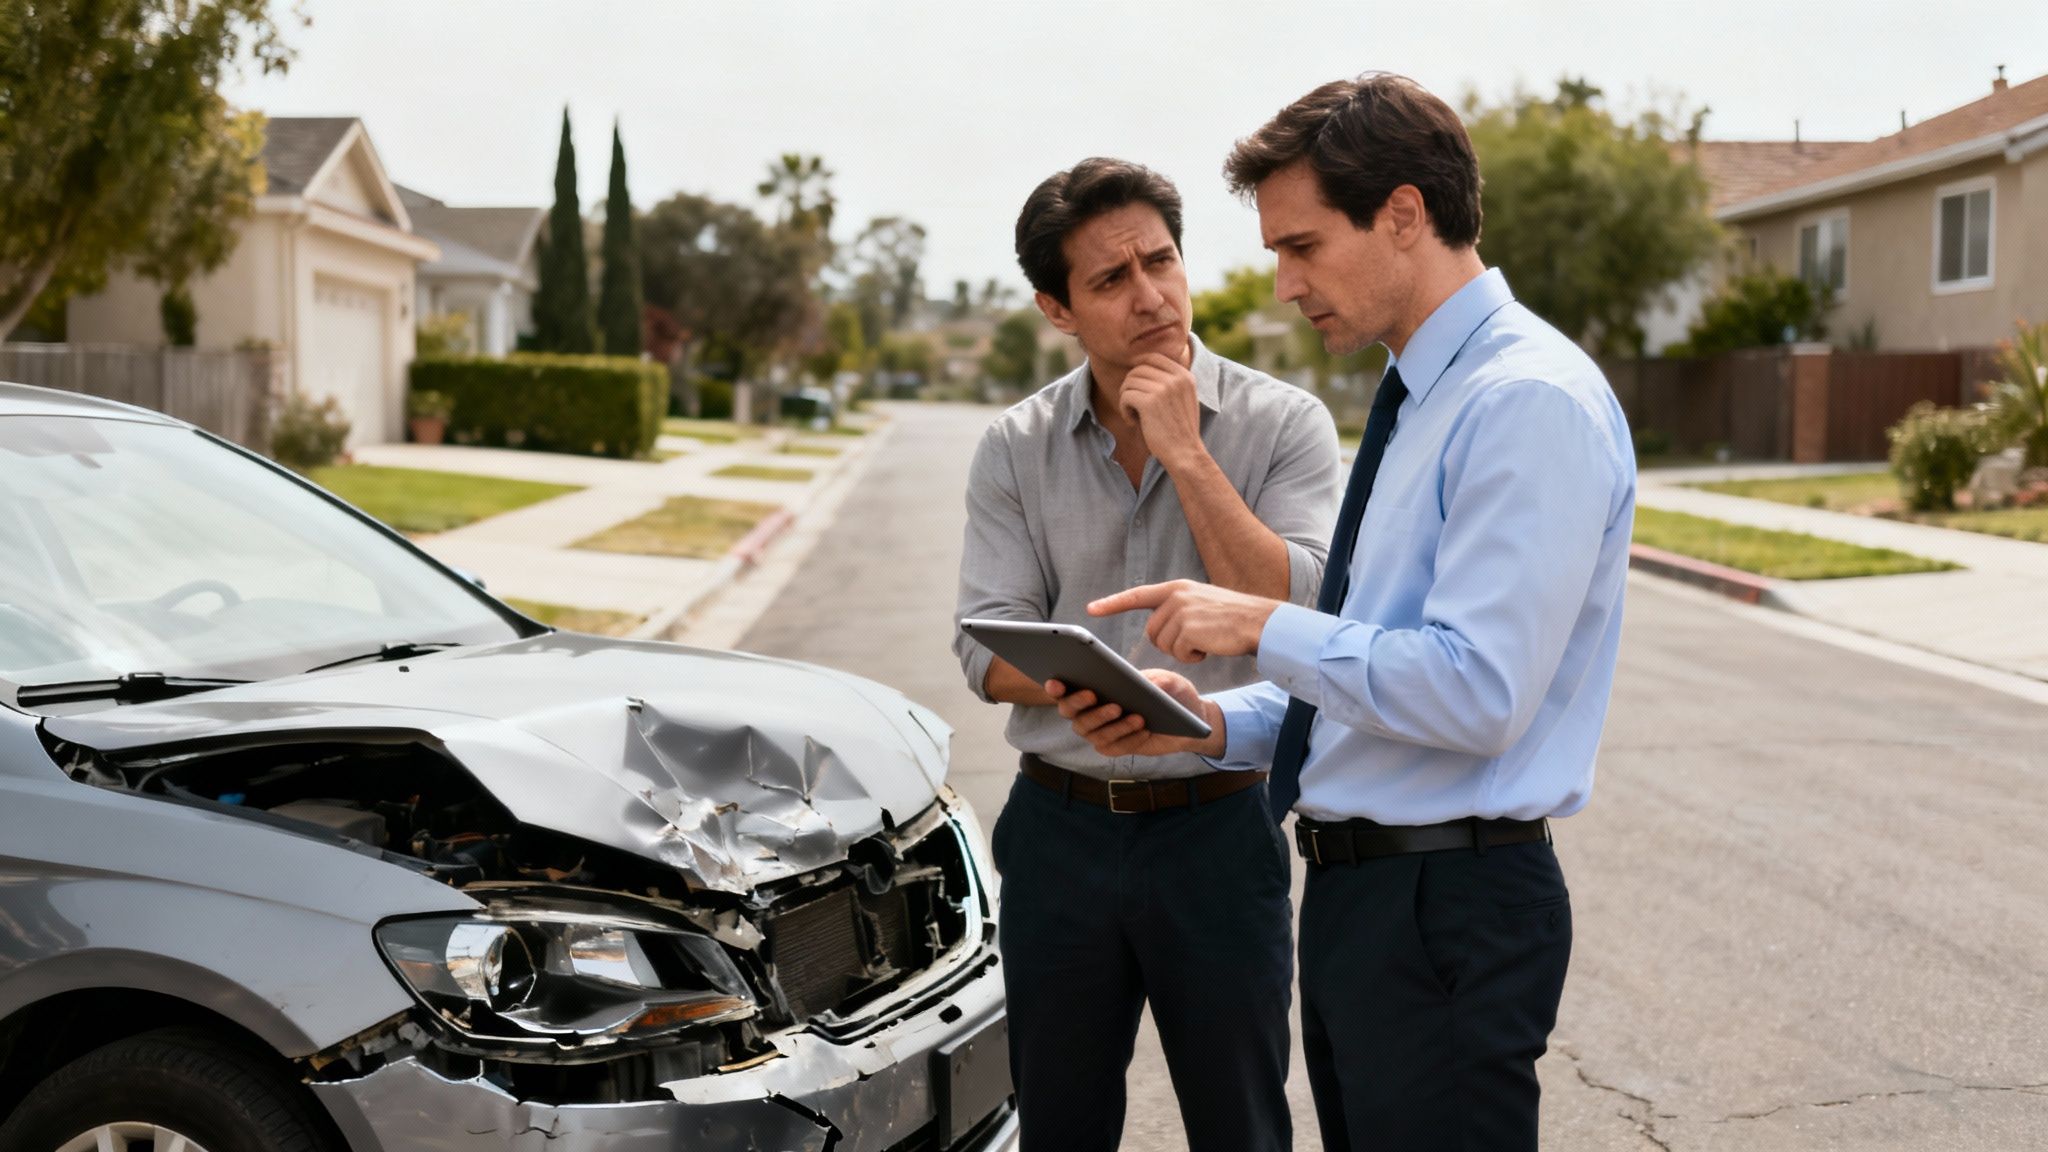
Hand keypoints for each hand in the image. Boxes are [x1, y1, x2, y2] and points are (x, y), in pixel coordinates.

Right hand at [1047, 669, 1226, 759]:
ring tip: (1134, 715)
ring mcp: (1101, 732)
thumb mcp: (1168, 680)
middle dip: (1079, 704)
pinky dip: (1128, 739)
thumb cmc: (1170, 691)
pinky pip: (1114, 747)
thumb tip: (1144, 684)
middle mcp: (1091, 712)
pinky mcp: (1117, 747)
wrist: (1190, 717)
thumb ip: (1157, 679)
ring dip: (1111, 724)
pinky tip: (1143, 729)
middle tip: (1094, 694)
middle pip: (1072, 714)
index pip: (1065, 690)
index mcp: (1094, 688)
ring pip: (1094, 733)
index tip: (1056, 682)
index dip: (1056, 688)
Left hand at [1088, 579, 1278, 662]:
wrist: (1258, 621)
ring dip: (1183, 650)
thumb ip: (1176, 608)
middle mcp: (1175, 596)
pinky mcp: (1189, 629)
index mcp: (1176, 588)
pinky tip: (1210, 646)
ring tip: (1206, 639)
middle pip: (1152, 632)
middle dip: (1169, 642)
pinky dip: (1193, 657)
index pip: (1137, 595)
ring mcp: (1182, 612)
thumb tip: (1155, 628)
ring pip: (1164, 644)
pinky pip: (1178, 653)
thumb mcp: (1199, 603)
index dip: (1112, 603)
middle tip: (1196, 639)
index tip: (1091, 608)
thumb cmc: (1231, 617)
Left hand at [1119, 351, 1204, 471]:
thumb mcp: (1183, 399)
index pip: (1154, 357)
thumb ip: (1170, 381)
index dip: (1138, 367)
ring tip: (1135, 416)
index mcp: (1185, 375)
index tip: (1134, 384)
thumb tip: (1139, 365)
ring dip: (1126, 399)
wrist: (1185, 453)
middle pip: (1138, 369)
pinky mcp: (1150, 402)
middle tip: (1134, 406)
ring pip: (1129, 382)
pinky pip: (1125, 396)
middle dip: (1131, 387)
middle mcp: (1176, 378)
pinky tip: (1133, 422)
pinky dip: (1124, 410)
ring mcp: (1163, 389)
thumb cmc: (1180, 430)